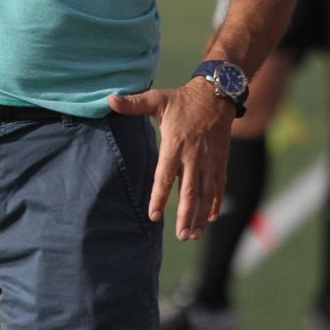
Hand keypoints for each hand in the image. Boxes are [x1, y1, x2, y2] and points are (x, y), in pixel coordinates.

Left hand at [107, 78, 235, 239]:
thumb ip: (133, 104)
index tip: (153, 215)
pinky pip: (219, 185)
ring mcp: (209, 160)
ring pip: (206, 193)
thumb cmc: (182, 99)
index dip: (159, 196)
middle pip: (190, 191)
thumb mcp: (157, 99)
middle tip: (182, 236)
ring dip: (200, 214)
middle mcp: (193, 156)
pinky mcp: (221, 161)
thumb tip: (109, 99)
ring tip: (193, 234)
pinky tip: (210, 218)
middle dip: (187, 215)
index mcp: (175, 144)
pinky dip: (215, 202)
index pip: (165, 175)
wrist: (216, 94)